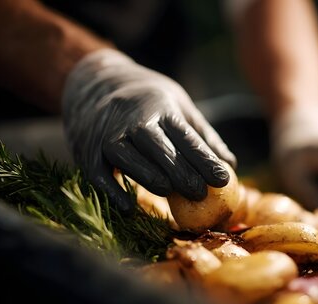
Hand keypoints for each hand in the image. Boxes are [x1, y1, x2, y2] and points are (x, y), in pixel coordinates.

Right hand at [62, 49, 236, 212]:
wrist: (95, 82)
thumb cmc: (147, 101)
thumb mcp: (178, 105)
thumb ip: (202, 135)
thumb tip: (230, 164)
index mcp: (160, 105)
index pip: (185, 136)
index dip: (205, 159)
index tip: (224, 179)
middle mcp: (131, 117)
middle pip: (157, 146)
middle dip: (180, 172)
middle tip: (201, 194)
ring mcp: (106, 133)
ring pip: (125, 156)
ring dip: (148, 176)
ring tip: (170, 193)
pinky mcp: (87, 149)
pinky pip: (97, 172)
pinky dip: (111, 191)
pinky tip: (130, 208)